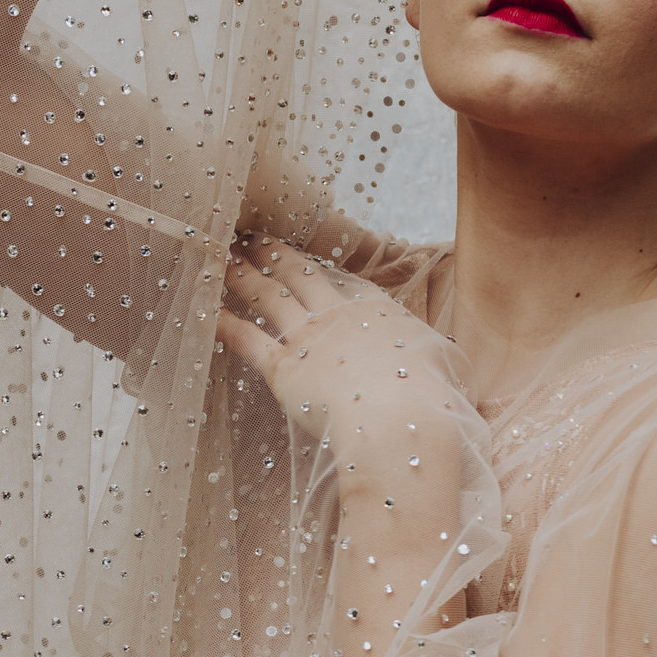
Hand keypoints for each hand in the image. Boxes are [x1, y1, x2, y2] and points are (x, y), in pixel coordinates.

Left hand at [215, 238, 463, 497]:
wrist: (401, 419)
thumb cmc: (433, 400)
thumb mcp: (451, 371)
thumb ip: (441, 360)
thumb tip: (446, 364)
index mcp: (381, 314)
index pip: (351, 285)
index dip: (329, 271)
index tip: (312, 258)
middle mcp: (341, 317)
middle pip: (302, 277)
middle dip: (277, 255)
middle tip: (255, 237)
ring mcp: (309, 339)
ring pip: (269, 297)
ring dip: (244, 274)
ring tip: (224, 256)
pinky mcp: (283, 369)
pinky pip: (246, 340)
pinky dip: (224, 323)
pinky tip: (204, 309)